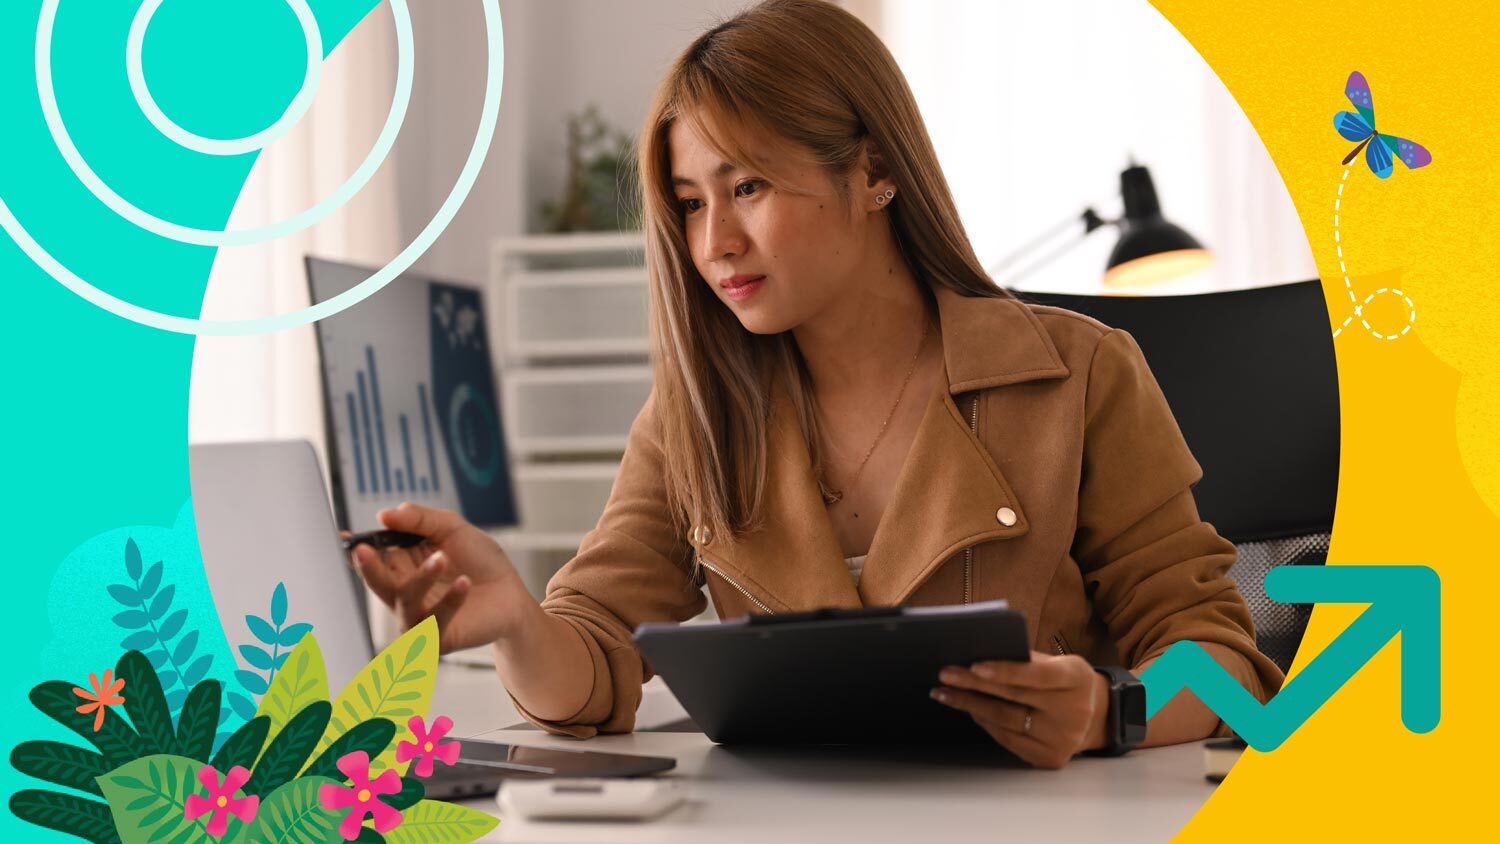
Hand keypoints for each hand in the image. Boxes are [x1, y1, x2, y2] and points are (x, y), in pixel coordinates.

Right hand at [344, 502, 530, 652]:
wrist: (513, 593)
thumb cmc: (480, 562)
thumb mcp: (452, 529)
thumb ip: (420, 519)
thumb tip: (385, 514)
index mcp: (402, 565)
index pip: (372, 559)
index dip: (356, 550)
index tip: (346, 538)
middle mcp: (404, 592)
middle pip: (378, 582)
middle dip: (370, 567)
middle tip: (364, 550)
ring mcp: (418, 617)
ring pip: (405, 601)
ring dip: (421, 578)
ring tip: (442, 558)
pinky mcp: (437, 637)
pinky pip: (436, 620)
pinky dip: (451, 600)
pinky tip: (465, 583)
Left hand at [931, 650, 1109, 768]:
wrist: (1095, 716)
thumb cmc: (1065, 682)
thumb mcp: (1057, 662)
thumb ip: (1026, 659)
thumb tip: (978, 655)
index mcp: (1076, 679)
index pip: (1037, 675)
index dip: (1005, 670)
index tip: (973, 664)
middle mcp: (1074, 712)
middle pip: (1015, 697)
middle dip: (974, 685)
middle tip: (945, 674)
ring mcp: (1063, 739)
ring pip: (1006, 721)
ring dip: (970, 705)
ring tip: (945, 692)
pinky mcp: (1050, 758)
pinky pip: (1008, 739)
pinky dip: (985, 722)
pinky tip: (968, 709)